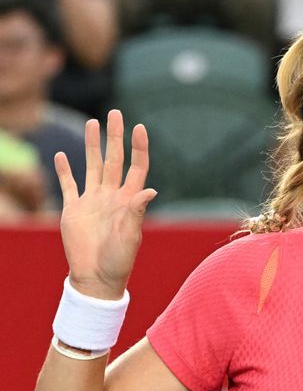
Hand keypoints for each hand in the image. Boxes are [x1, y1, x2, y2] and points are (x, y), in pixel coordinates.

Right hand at [54, 109, 156, 299]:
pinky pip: (69, 185)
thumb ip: (137, 211)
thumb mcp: (131, 235)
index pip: (136, 166)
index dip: (139, 147)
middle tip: (115, 113)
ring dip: (91, 145)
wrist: (95, 278)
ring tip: (92, 123)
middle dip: (114, 136)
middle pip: (114, 159)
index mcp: (129, 199)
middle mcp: (112, 195)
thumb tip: (150, 189)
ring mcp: (92, 200)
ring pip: (92, 165)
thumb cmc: (119, 260)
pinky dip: (65, 170)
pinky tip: (63, 155)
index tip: (140, 128)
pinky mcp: (73, 209)